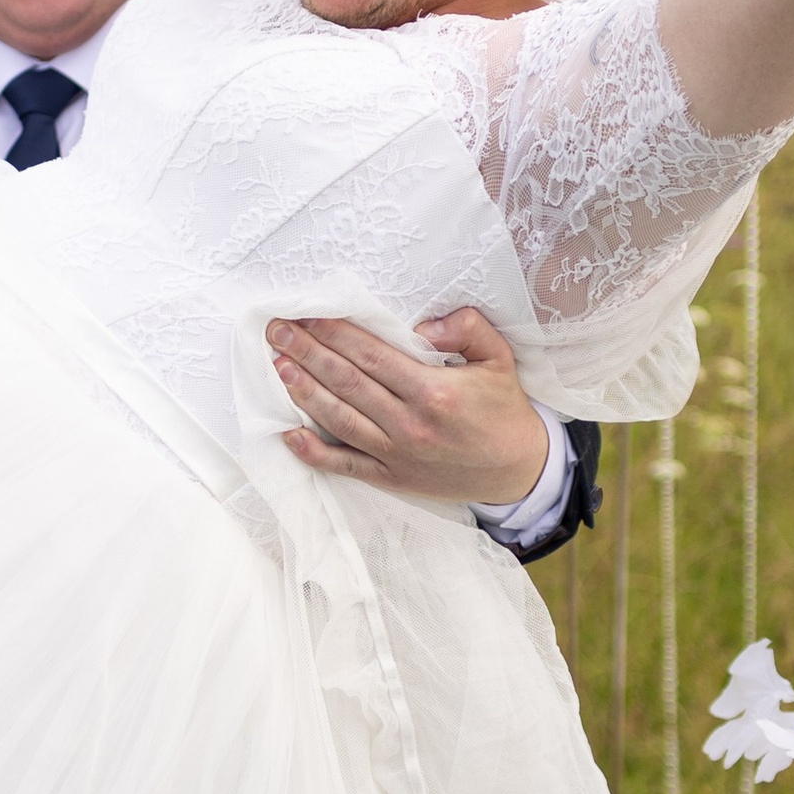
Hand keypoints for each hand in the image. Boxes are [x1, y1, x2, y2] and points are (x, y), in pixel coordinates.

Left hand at [266, 307, 551, 505]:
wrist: (517, 471)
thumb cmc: (503, 410)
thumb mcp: (498, 358)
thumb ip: (467, 329)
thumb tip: (424, 324)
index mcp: (433, 391)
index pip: (371, 356)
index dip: (335, 333)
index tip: (307, 315)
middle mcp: (408, 424)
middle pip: (346, 382)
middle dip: (307, 353)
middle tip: (276, 331)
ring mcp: (396, 454)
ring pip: (338, 419)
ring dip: (303, 392)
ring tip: (278, 366)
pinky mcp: (392, 478)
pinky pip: (345, 465)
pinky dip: (313, 453)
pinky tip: (288, 434)